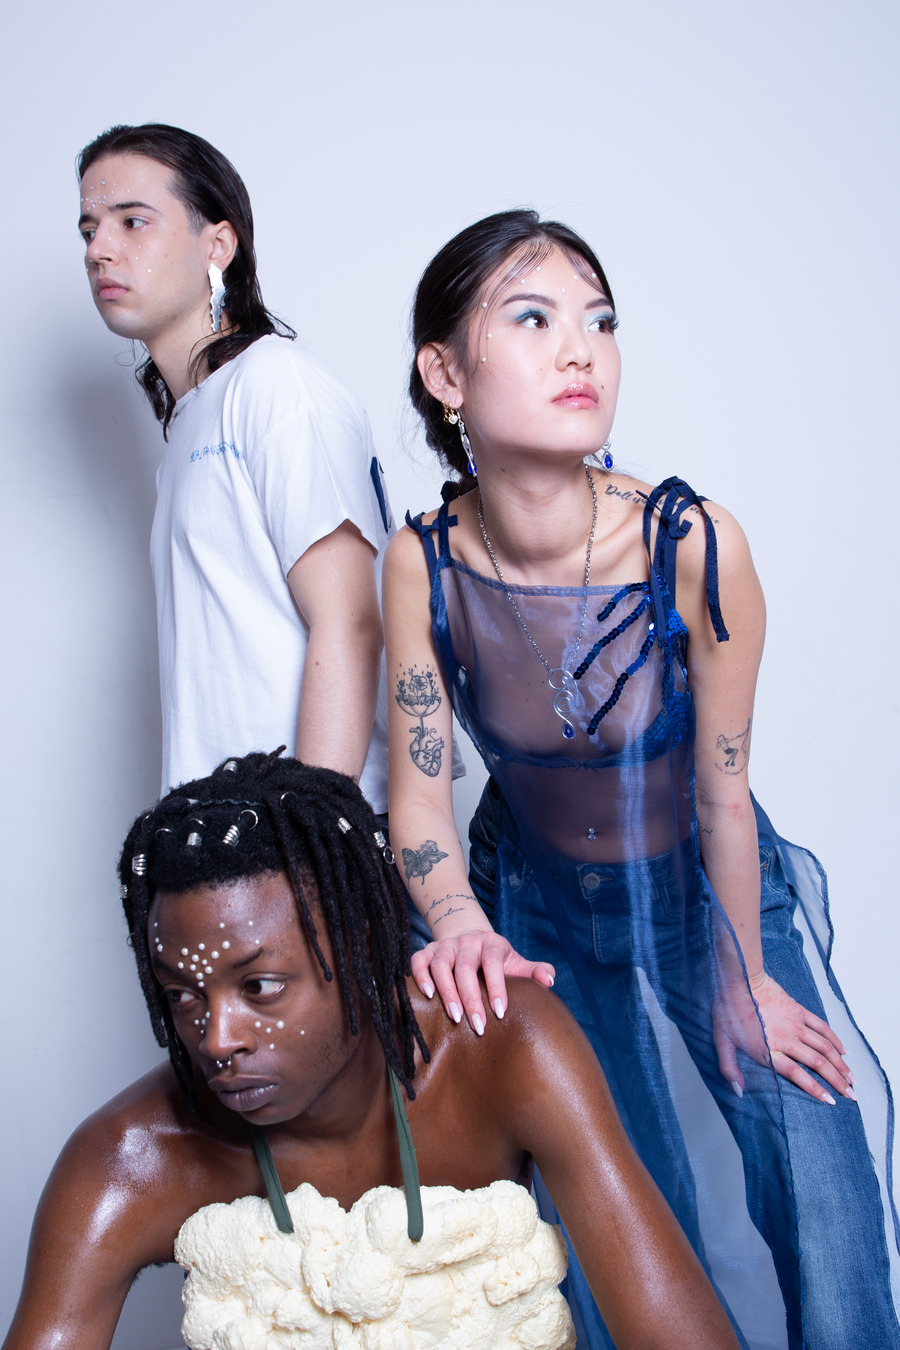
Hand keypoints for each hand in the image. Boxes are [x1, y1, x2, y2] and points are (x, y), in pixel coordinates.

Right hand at [411, 929, 555, 1034]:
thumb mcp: (516, 962)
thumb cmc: (496, 959)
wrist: (470, 938)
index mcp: (491, 943)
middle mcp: (466, 942)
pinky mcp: (427, 950)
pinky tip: (428, 996)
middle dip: (471, 998)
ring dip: (446, 992)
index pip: (493, 963)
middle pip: (465, 967)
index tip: (501, 1013)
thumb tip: (549, 982)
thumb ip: (534, 971)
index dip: (497, 987)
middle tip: (478, 1026)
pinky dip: (419, 976)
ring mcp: (445, 945)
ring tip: (454, 1018)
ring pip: (441, 965)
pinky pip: (418, 961)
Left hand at [715, 972, 854, 1103]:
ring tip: (852, 1078)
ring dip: (840, 1064)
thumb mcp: (722, 1041)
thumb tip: (738, 1091)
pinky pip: (822, 1027)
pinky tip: (844, 1051)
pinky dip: (835, 1040)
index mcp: (769, 1050)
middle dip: (837, 1081)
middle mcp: (787, 1039)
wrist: (740, 979)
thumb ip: (729, 1069)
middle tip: (851, 1094)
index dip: (816, 1089)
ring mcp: (795, 1024)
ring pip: (825, 1048)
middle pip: (818, 1064)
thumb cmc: (728, 1010)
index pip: (798, 1075)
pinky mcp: (799, 1010)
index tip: (831, 1101)